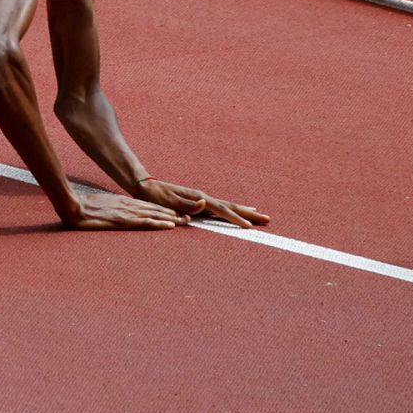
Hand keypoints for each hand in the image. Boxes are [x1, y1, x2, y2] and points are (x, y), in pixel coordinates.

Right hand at [63, 192, 189, 230]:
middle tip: (187, 218)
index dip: (161, 209)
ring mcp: (126, 213)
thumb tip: (111, 212)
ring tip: (184, 222)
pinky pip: (144, 222)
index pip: (146, 206)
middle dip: (172, 214)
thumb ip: (109, 208)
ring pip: (154, 214)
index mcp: (122, 202)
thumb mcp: (98, 205)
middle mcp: (128, 206)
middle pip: (154, 209)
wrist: (72, 205)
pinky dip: (159, 223)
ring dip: (170, 218)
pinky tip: (169, 226)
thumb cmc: (81, 206)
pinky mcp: (123, 220)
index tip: (174, 214)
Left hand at [134, 178, 270, 228]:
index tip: (249, 227)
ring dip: (244, 211)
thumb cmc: (154, 195)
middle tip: (267, 220)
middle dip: (248, 214)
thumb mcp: (167, 200)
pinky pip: (220, 207)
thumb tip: (204, 203)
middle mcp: (203, 197)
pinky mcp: (198, 201)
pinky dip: (232, 210)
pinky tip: (236, 212)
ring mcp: (201, 199)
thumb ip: (185, 204)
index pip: (221, 210)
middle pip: (230, 206)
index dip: (235, 218)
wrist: (145, 186)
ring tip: (259, 215)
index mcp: (198, 198)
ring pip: (227, 206)